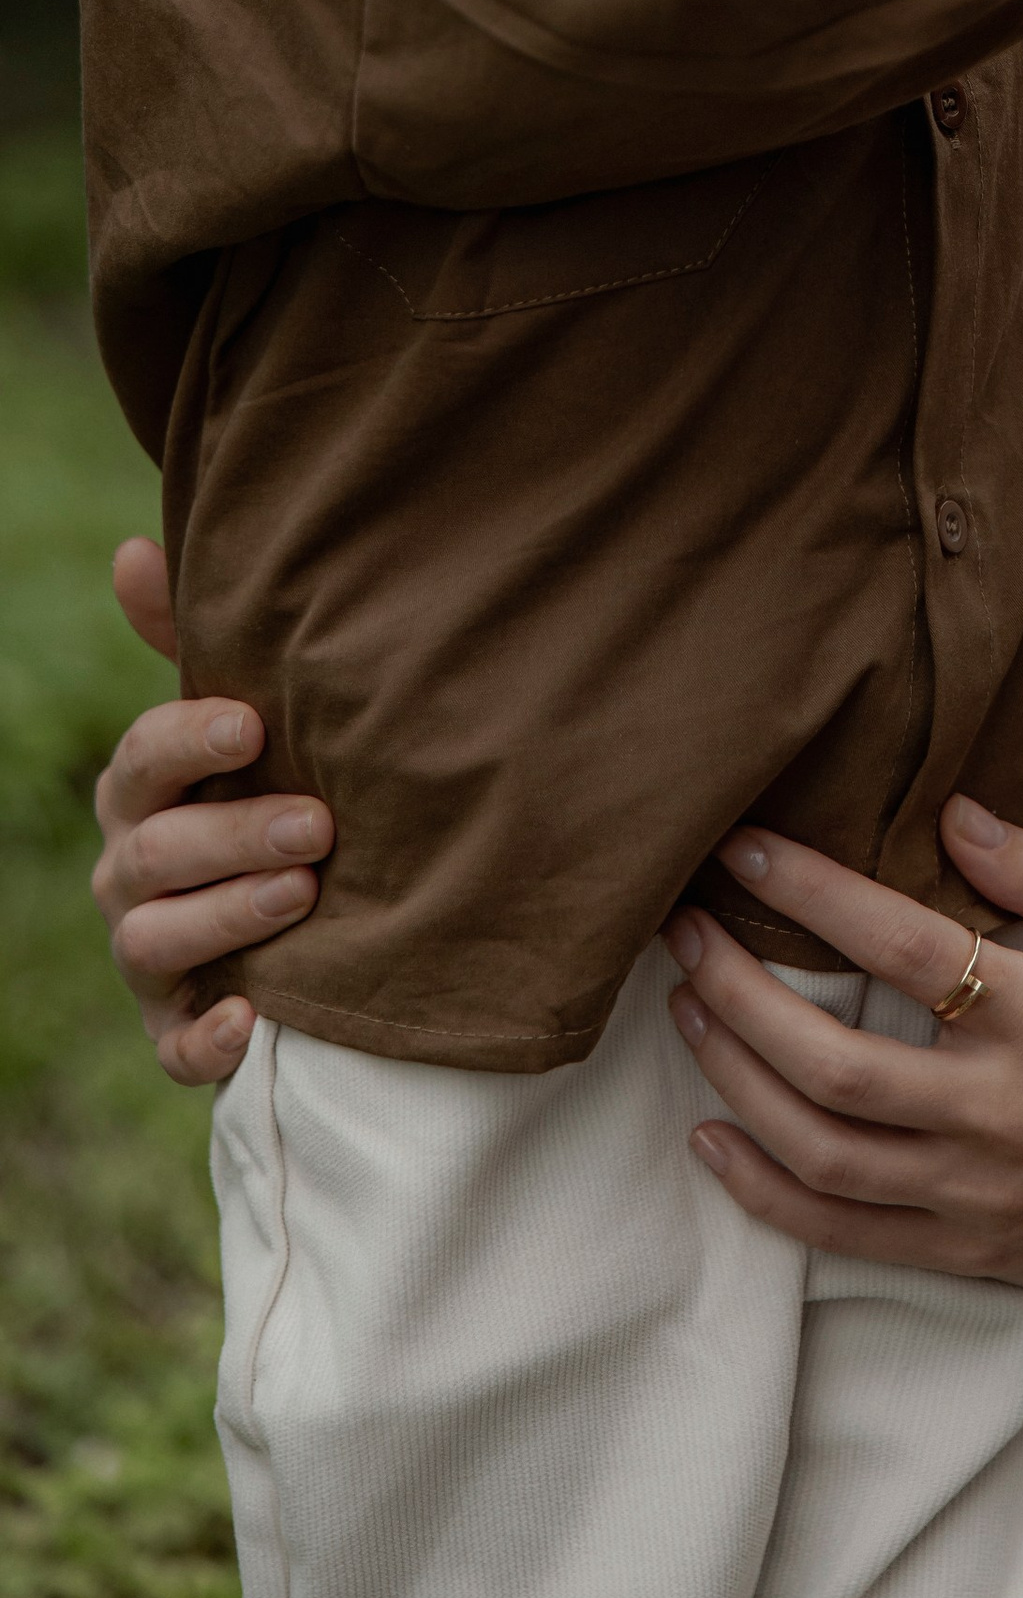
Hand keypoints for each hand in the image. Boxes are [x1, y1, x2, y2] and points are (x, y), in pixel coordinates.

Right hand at [89, 537, 332, 1083]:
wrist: (305, 902)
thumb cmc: (267, 782)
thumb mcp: (244, 717)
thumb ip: (192, 640)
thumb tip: (131, 549)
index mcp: (145, 791)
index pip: (143, 758)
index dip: (190, 740)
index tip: (253, 724)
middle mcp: (132, 872)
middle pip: (155, 855)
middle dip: (231, 836)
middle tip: (316, 825)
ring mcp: (151, 953)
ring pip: (154, 942)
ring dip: (226, 920)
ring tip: (303, 899)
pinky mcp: (179, 1027)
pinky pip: (176, 1048)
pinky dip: (207, 1040)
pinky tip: (253, 1018)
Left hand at [667, 798, 1022, 1291]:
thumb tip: (953, 813)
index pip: (906, 949)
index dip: (816, 895)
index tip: (746, 851)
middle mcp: (998, 1111)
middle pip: (835, 1062)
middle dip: (739, 993)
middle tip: (684, 934)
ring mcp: (972, 1191)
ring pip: (821, 1149)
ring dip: (736, 1078)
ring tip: (686, 1012)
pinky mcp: (958, 1250)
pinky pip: (836, 1233)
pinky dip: (761, 1191)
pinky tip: (709, 1139)